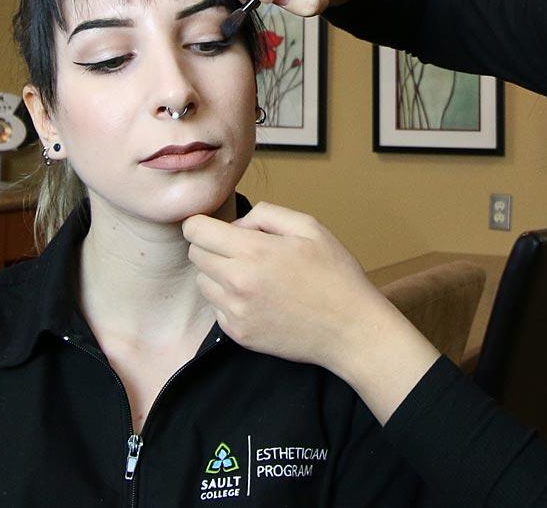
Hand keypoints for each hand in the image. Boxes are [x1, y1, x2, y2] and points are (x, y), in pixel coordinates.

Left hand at [184, 203, 439, 421]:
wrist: (350, 330)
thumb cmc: (334, 275)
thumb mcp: (309, 227)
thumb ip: (266, 214)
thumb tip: (237, 224)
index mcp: (252, 251)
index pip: (196, 230)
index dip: (202, 224)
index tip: (215, 228)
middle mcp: (237, 282)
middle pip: (196, 255)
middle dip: (213, 247)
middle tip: (243, 251)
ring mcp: (236, 312)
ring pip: (203, 282)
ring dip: (219, 275)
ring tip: (253, 277)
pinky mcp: (239, 334)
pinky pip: (217, 309)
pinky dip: (230, 301)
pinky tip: (259, 300)